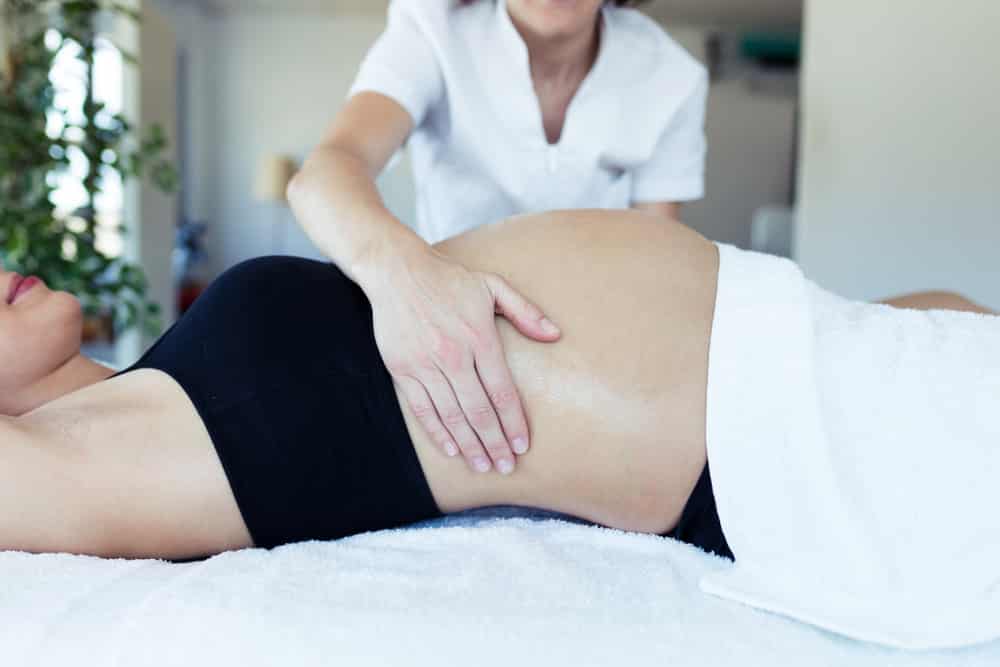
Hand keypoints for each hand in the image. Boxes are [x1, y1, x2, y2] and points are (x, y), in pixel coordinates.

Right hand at [367, 247, 559, 473]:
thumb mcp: (492, 286)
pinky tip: (451, 449)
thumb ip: (525, 311)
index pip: (502, 391)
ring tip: (483, 465)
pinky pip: (422, 409)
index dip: (514, 422)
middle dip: (495, 443)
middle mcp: (453, 354)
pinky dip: (437, 432)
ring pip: (451, 415)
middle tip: (507, 467)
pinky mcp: (402, 369)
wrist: (397, 270)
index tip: (523, 445)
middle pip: (478, 410)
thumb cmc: (449, 279)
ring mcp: (425, 364)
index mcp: (479, 337)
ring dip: (469, 445)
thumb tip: (555, 335)